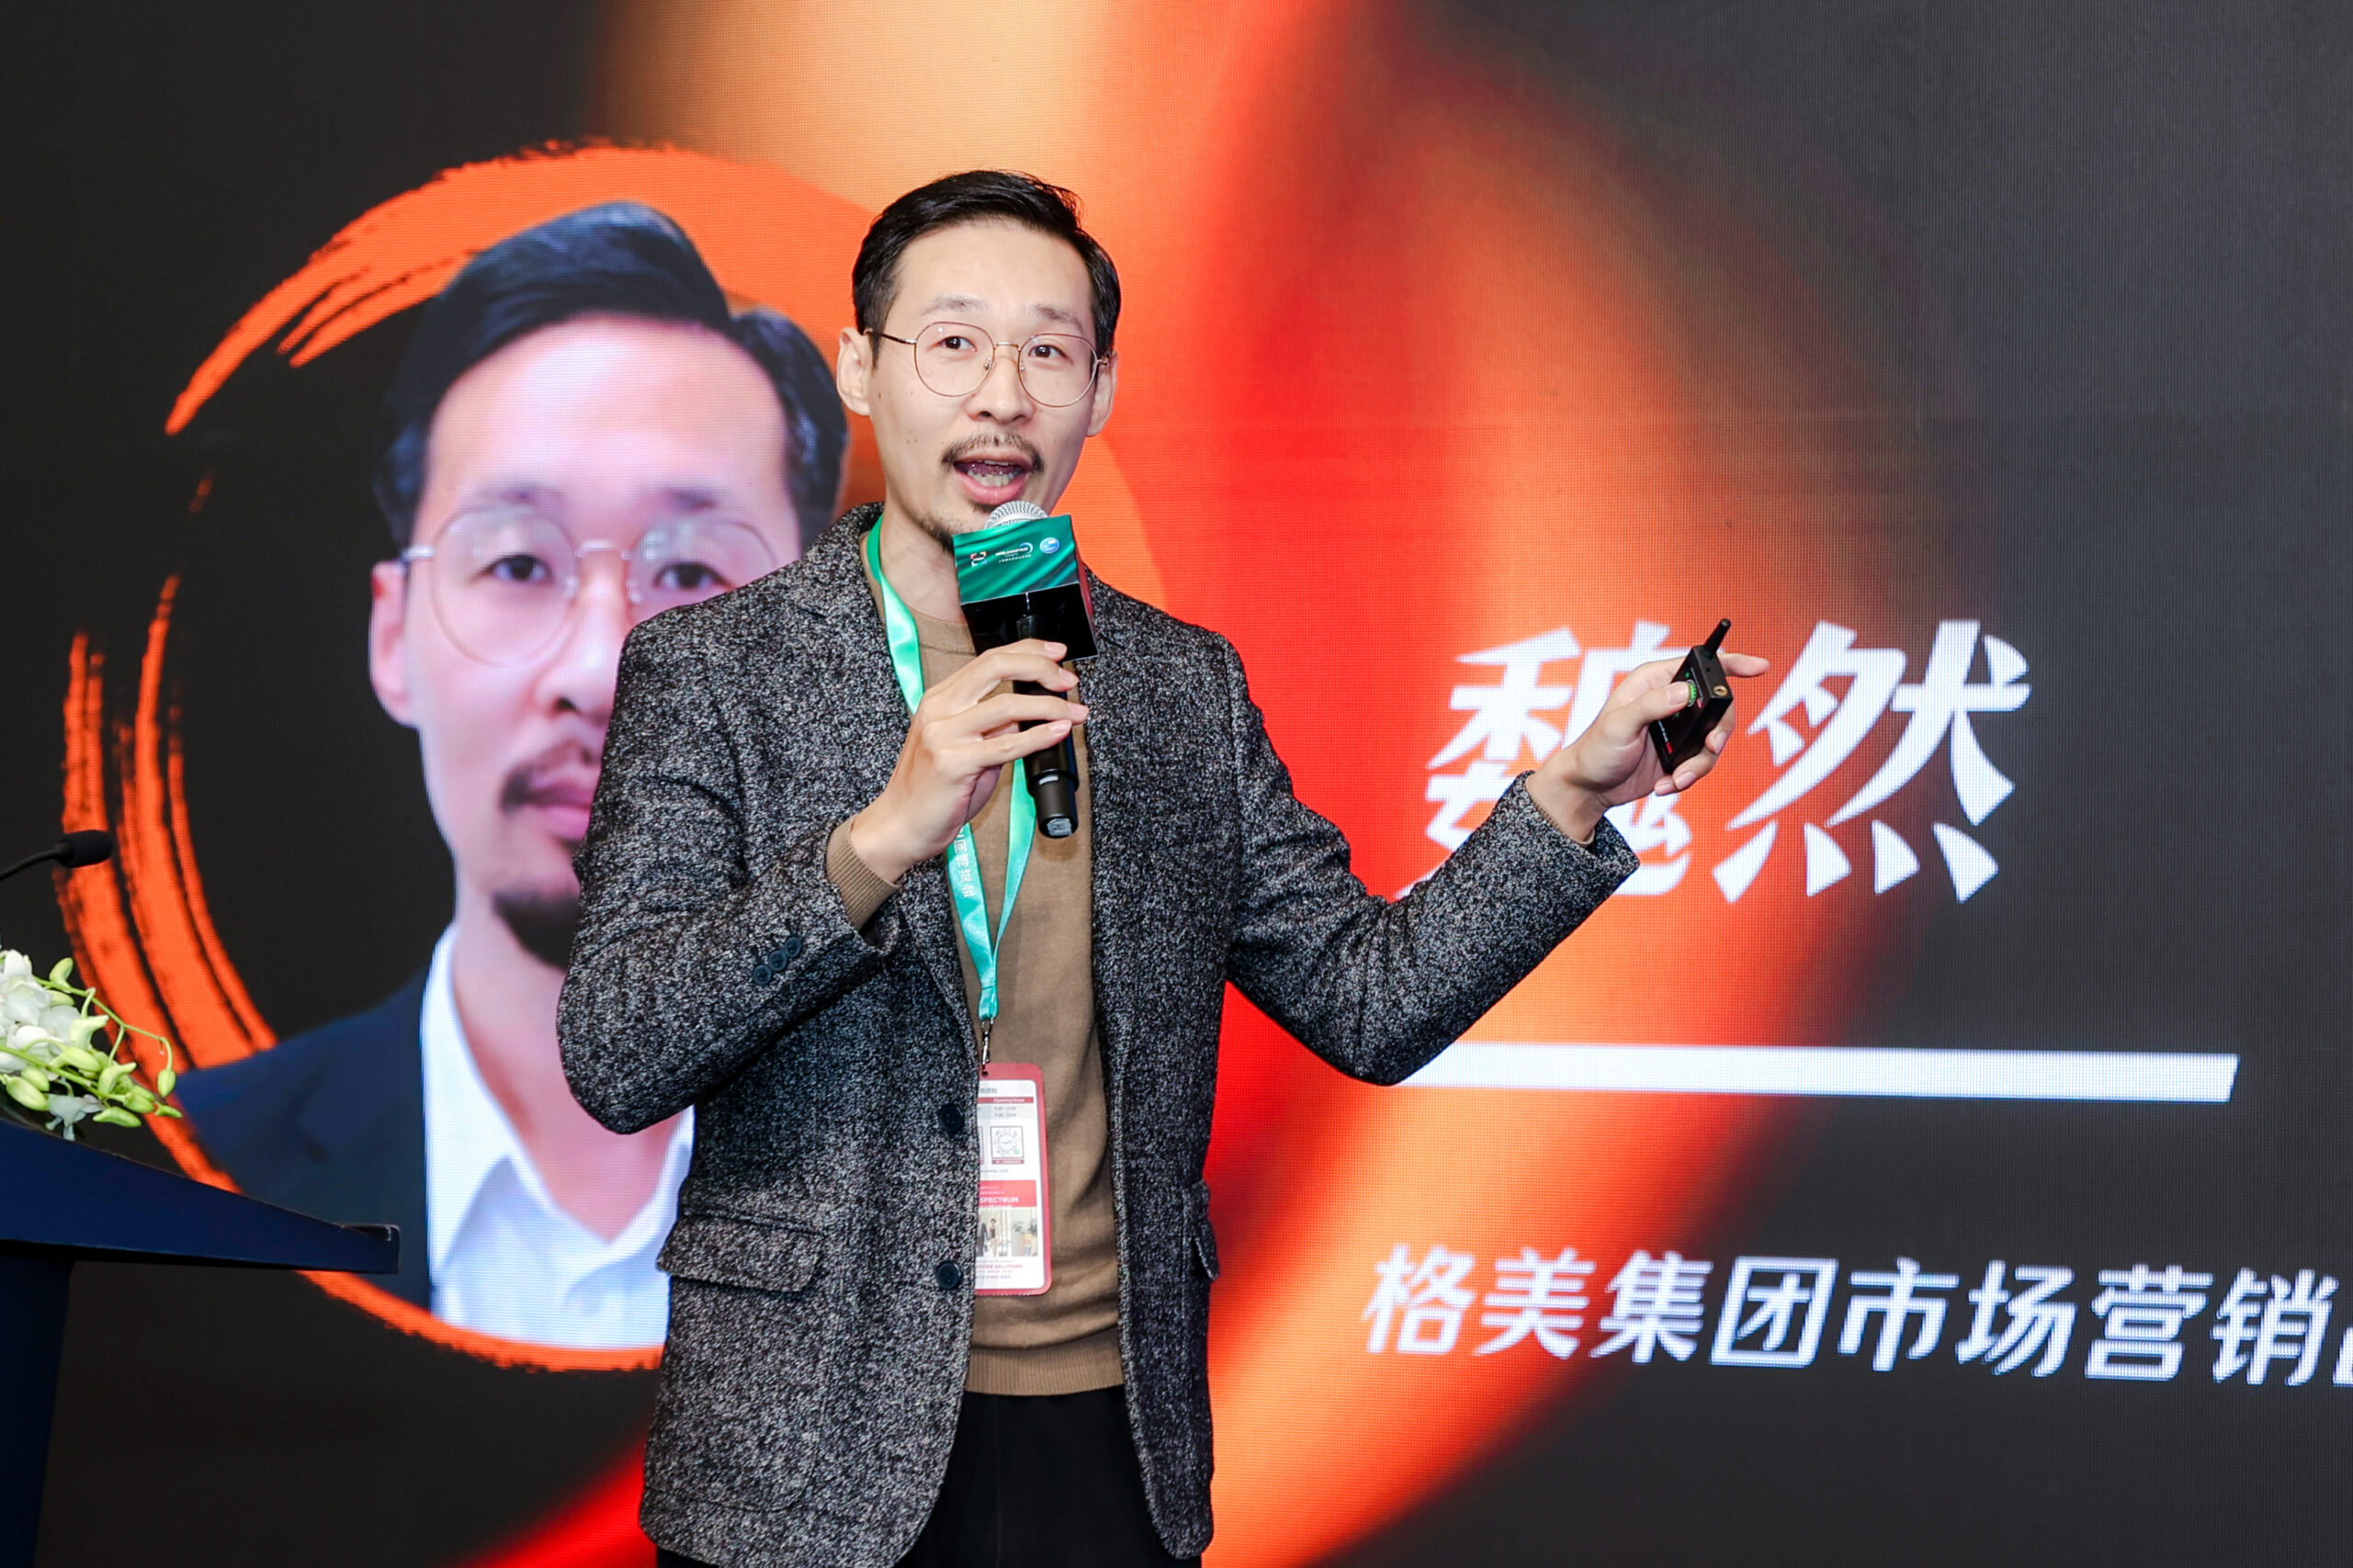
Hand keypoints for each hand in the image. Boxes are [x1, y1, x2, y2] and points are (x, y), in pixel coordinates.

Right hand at [847, 640, 1085, 883]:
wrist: (900, 825)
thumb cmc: (933, 790)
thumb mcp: (963, 746)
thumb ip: (992, 727)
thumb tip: (1027, 715)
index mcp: (941, 698)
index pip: (989, 659)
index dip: (1028, 651)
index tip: (1057, 653)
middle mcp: (939, 709)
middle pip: (996, 667)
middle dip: (1041, 668)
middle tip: (1069, 680)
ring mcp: (943, 734)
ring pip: (1007, 705)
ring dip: (1051, 707)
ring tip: (1075, 714)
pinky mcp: (952, 763)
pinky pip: (1007, 746)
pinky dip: (1039, 737)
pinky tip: (1058, 733)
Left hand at [1525, 650, 1771, 842]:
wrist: (1589, 789)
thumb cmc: (1595, 750)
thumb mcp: (1619, 725)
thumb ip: (1652, 705)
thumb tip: (1687, 692)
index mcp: (1654, 682)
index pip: (1700, 665)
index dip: (1732, 664)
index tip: (1760, 667)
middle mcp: (1671, 701)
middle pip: (1718, 707)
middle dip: (1719, 731)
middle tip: (1711, 746)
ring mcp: (1679, 729)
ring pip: (1714, 741)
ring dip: (1698, 765)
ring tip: (1674, 779)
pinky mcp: (1680, 754)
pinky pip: (1702, 763)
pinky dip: (1687, 778)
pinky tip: (1664, 786)